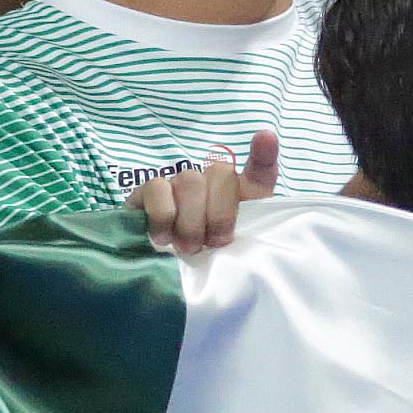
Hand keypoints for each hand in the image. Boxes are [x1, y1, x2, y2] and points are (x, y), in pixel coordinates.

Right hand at [136, 130, 279, 256]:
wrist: (169, 273)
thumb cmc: (211, 257)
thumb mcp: (238, 248)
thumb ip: (255, 228)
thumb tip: (262, 172)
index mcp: (243, 194)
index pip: (259, 167)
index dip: (264, 152)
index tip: (264, 138)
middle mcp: (210, 180)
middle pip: (220, 172)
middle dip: (218, 215)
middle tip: (212, 244)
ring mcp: (179, 183)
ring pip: (190, 182)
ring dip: (190, 222)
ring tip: (188, 248)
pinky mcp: (148, 192)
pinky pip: (157, 188)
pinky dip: (163, 216)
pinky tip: (164, 238)